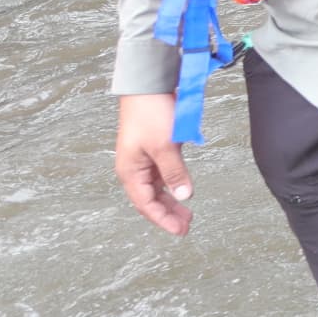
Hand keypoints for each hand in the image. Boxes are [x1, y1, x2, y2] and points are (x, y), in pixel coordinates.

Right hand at [115, 93, 193, 236]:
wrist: (148, 86)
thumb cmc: (151, 113)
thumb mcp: (165, 146)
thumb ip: (175, 173)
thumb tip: (185, 197)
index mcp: (130, 172)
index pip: (146, 204)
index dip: (162, 219)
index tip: (180, 230)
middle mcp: (134, 169)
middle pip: (150, 199)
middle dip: (167, 213)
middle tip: (187, 225)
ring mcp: (143, 160)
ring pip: (157, 188)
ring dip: (171, 200)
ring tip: (187, 214)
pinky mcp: (153, 150)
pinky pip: (161, 175)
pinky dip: (172, 185)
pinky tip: (182, 191)